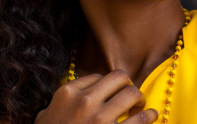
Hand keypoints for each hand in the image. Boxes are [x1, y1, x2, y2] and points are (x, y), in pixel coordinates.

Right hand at [34, 71, 158, 123]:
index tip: (110, 93)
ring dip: (139, 98)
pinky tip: (152, 115)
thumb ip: (56, 105)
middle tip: (130, 94)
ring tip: (140, 105)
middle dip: (127, 84)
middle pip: (118, 77)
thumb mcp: (44, 119)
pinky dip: (150, 115)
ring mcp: (99, 119)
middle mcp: (85, 101)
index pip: (97, 76)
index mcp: (68, 93)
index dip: (107, 85)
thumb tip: (67, 98)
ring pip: (131, 93)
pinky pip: (140, 119)